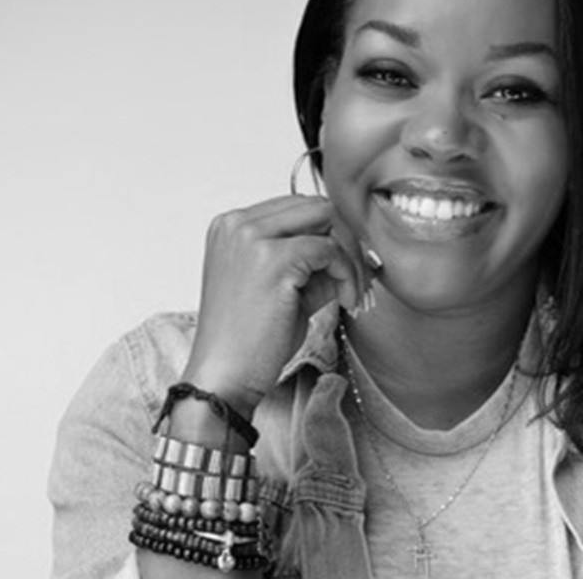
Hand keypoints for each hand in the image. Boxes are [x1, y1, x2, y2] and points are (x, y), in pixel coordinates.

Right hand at [182, 195, 369, 417]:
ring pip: (326, 219)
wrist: (223, 378)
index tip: (350, 264)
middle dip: (346, 238)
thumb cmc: (248, 343)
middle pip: (315, 205)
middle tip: (360, 276)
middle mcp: (237, 223)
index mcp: (231, 226)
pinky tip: (346, 301)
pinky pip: (330, 250)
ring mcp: (251, 237)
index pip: (297, 207)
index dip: (330, 233)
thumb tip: (356, 253)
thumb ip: (312, 265)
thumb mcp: (282, 291)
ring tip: (353, 292)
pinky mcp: (272, 258)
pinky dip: (348, 273)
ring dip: (351, 255)